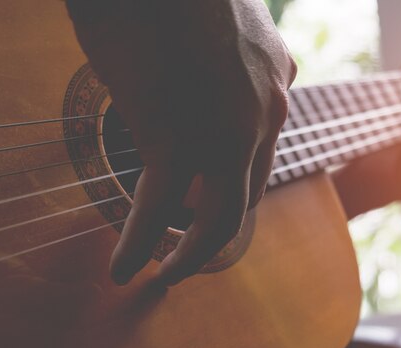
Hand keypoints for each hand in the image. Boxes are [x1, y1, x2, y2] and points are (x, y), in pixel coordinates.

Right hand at [67, 0, 296, 284]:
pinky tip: (123, 267)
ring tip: (167, 271)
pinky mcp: (175, 139)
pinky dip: (139, 245)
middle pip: (246, 194)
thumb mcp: (225, 22)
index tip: (207, 203)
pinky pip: (156, 210)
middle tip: (191, 249)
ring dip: (191, 254)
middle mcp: (264, 113)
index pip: (263, 153)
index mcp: (277, 80)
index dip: (235, 186)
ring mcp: (225, 131)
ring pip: (218, 218)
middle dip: (219, 228)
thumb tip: (204, 86)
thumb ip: (230, 62)